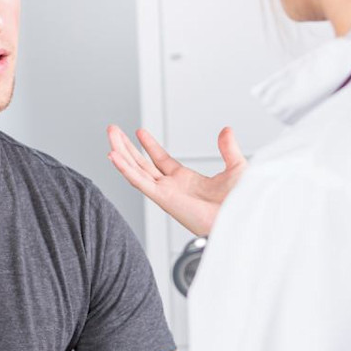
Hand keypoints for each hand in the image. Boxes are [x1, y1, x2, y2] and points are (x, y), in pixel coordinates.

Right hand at [106, 125, 246, 236]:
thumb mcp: (236, 168)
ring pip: (136, 170)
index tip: (139, 132)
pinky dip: (125, 169)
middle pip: (142, 163)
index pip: (160, 160)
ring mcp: (165, 193)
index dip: (149, 146)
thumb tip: (226, 131)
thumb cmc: (240, 204)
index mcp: (186, 181)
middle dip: (126, 147)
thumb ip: (228, 149)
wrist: (240, 218)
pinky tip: (114, 156)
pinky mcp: (163, 198)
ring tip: (110, 136)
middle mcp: (172, 187)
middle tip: (114, 131)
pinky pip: (139, 182)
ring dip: (121, 153)